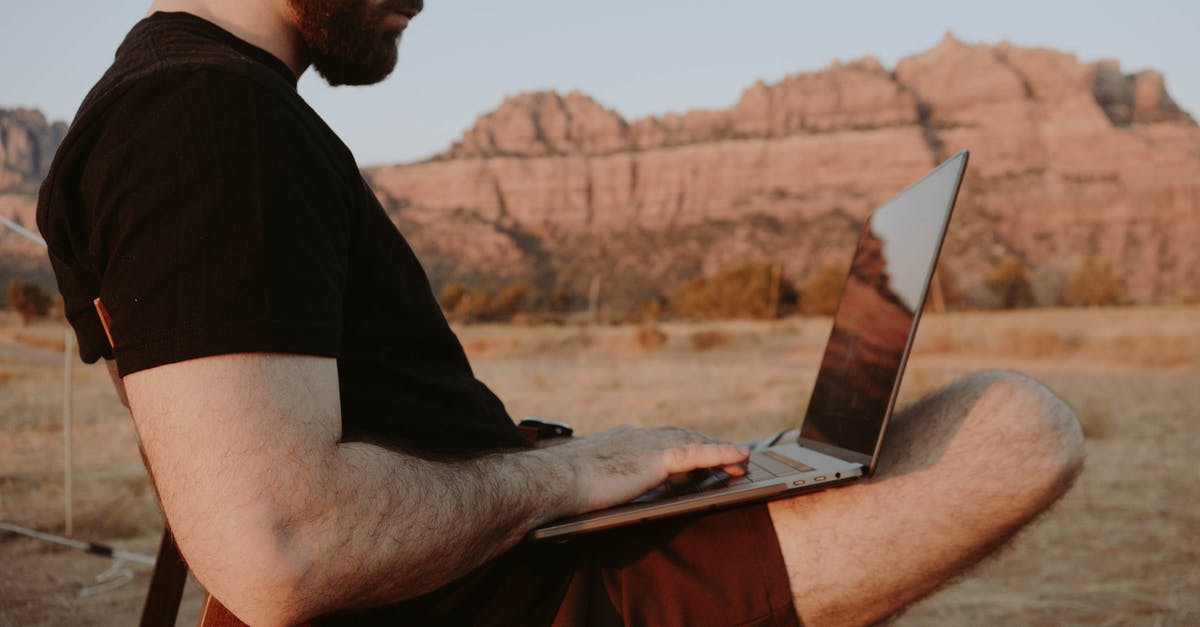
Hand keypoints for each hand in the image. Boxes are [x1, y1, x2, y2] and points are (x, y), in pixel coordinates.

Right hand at [544, 425, 749, 515]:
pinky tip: (741, 458)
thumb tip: (600, 491)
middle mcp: (638, 435)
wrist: (552, 480)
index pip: (658, 440)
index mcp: (621, 439)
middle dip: (705, 445)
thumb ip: (601, 479)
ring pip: (695, 444)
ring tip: (741, 460)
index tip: (694, 452)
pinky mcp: (658, 459)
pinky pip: (700, 455)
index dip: (680, 445)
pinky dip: (723, 454)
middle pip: (681, 437)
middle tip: (726, 455)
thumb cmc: (558, 485)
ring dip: (720, 451)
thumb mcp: (584, 478)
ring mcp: (649, 445)